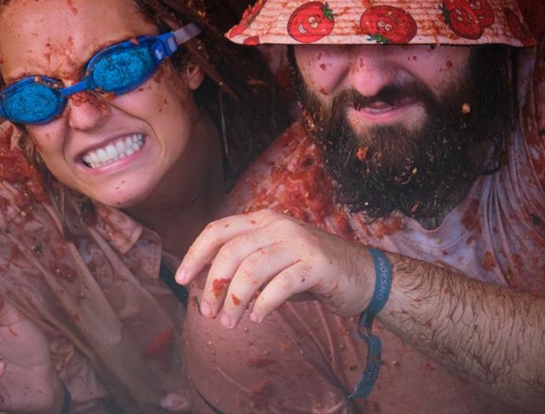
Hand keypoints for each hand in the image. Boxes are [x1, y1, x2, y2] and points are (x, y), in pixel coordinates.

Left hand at [176, 209, 374, 327]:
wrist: (364, 275)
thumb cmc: (311, 271)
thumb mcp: (274, 261)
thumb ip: (245, 266)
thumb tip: (207, 286)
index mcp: (264, 221)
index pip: (219, 230)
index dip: (196, 253)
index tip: (180, 279)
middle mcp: (279, 226)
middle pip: (231, 251)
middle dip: (213, 285)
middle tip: (206, 313)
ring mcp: (299, 243)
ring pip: (252, 268)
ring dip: (234, 300)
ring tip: (228, 323)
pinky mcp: (317, 265)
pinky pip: (281, 285)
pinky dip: (263, 305)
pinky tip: (257, 319)